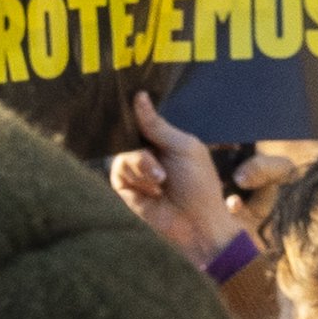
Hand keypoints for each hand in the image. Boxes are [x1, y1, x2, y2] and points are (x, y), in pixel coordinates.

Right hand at [107, 89, 238, 265]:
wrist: (197, 223)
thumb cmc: (199, 184)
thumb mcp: (184, 148)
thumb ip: (157, 125)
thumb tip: (138, 95)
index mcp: (161, 139)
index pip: (139, 118)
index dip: (132, 112)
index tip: (124, 99)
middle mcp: (145, 152)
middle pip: (126, 134)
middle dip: (141, 145)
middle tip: (155, 157)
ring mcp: (133, 170)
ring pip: (122, 153)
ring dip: (143, 165)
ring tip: (161, 181)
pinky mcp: (123, 188)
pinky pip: (118, 172)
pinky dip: (137, 178)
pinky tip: (153, 191)